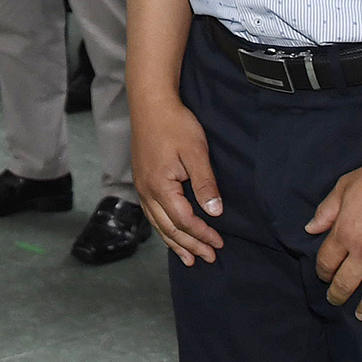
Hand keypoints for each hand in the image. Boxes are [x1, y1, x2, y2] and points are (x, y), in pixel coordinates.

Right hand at [131, 95, 224, 263]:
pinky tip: (169, 232)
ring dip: (174, 242)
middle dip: (190, 245)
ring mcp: (141, 186)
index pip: (184, 221)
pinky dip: (162, 228)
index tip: (219, 243)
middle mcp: (147, 191)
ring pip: (157, 223)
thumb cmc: (175, 124)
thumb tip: (215, 212)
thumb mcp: (196, 153)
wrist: (150, 103)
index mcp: (160, 186)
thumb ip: (205, 184)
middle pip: (169, 227)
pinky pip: (151, 212)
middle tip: (208, 258)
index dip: (202, 235)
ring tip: (187, 258)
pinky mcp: (141, 179)